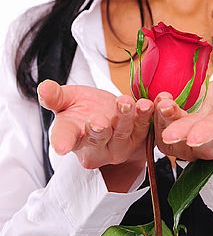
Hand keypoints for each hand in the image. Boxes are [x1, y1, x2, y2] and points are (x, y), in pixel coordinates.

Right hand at [37, 80, 153, 191]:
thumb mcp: (68, 101)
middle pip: (97, 139)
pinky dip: (146, 116)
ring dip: (125, 118)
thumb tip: (43, 87)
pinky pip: (143, 128)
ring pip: (122, 133)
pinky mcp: (138, 139)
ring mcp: (118, 146)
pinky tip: (148, 104)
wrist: (109, 114)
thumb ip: (56, 97)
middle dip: (98, 131)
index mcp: (73, 138)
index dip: (63, 142)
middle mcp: (96, 148)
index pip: (65, 140)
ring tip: (125, 102)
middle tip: (98, 121)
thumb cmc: (84, 110)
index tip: (61, 147)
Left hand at [153, 78, 212, 161]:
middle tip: (168, 122)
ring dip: (163, 122)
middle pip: (192, 141)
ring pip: (173, 140)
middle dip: (180, 131)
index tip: (196, 135)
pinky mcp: (174, 133)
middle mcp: (210, 140)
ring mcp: (189, 140)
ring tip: (161, 101)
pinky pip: (160, 132)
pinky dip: (154, 119)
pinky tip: (152, 102)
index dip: (208, 133)